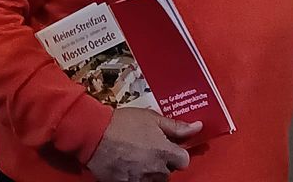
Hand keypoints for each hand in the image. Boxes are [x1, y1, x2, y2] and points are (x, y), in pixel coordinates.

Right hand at [87, 107, 202, 181]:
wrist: (95, 134)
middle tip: (149, 146)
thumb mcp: (151, 118)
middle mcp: (156, 170)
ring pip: (154, 178)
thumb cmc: (124, 123)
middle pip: (169, 170)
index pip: (184, 160)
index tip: (168, 144)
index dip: (177, 152)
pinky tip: (128, 162)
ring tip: (137, 154)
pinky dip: (136, 175)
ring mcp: (142, 180)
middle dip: (162, 160)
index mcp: (164, 152)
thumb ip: (175, 126)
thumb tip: (197, 127)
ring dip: (150, 169)